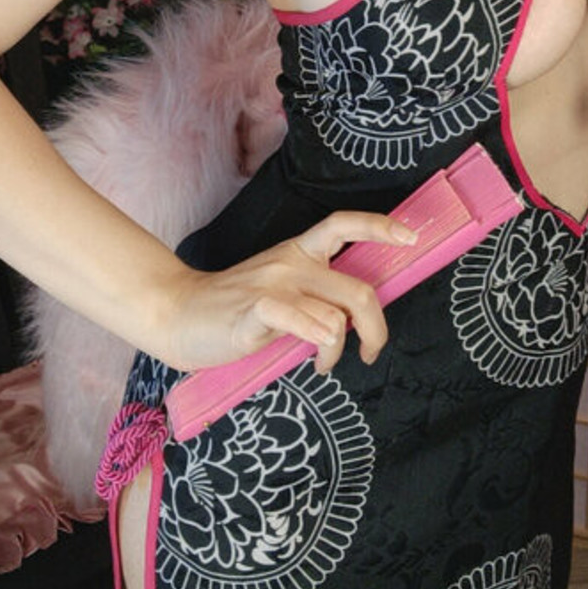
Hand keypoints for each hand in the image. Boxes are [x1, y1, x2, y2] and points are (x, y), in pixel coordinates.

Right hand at [167, 210, 417, 374]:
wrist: (176, 314)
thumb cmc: (232, 310)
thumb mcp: (280, 293)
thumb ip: (314, 297)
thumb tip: (352, 319)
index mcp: (298, 252)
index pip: (343, 224)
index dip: (381, 227)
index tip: (411, 238)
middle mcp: (291, 262)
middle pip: (358, 289)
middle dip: (377, 329)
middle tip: (369, 352)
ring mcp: (274, 284)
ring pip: (336, 315)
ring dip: (339, 350)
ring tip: (323, 364)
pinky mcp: (255, 310)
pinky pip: (302, 321)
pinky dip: (318, 340)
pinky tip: (313, 358)